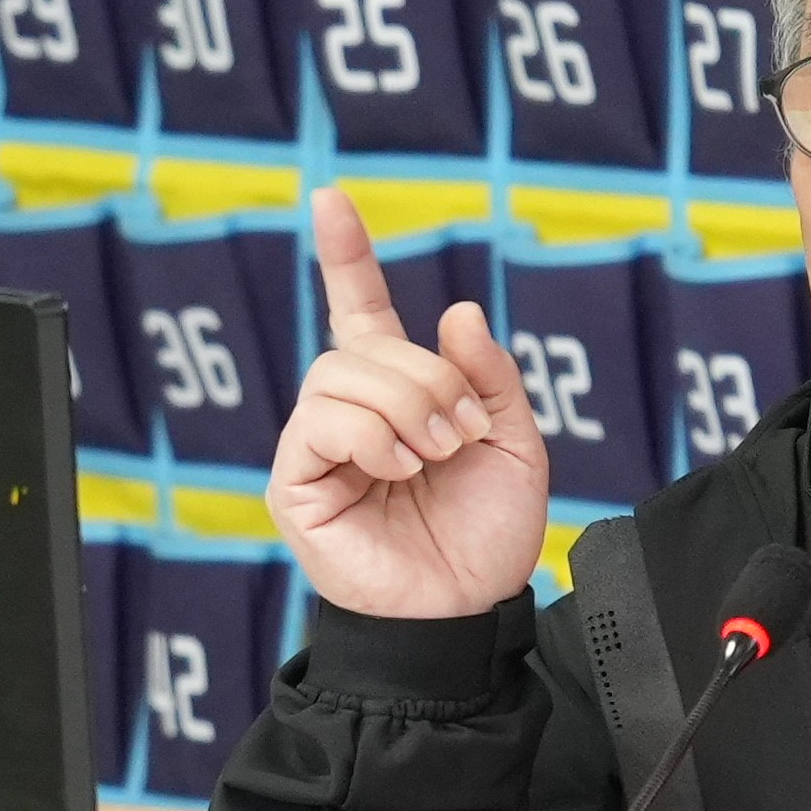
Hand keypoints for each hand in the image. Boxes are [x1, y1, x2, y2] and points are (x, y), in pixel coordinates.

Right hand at [262, 178, 554, 624]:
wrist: (468, 610)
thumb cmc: (488, 534)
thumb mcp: (515, 442)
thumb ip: (490, 375)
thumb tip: (455, 311)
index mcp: (397, 393)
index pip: (361, 309)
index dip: (347, 255)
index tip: (331, 200)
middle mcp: (350, 412)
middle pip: (362, 345)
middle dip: (425, 377)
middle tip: (461, 433)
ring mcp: (317, 447)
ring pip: (338, 374)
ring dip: (404, 407)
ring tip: (434, 457)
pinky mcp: (295, 484)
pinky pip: (318, 422)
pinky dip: (369, 436)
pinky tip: (398, 469)